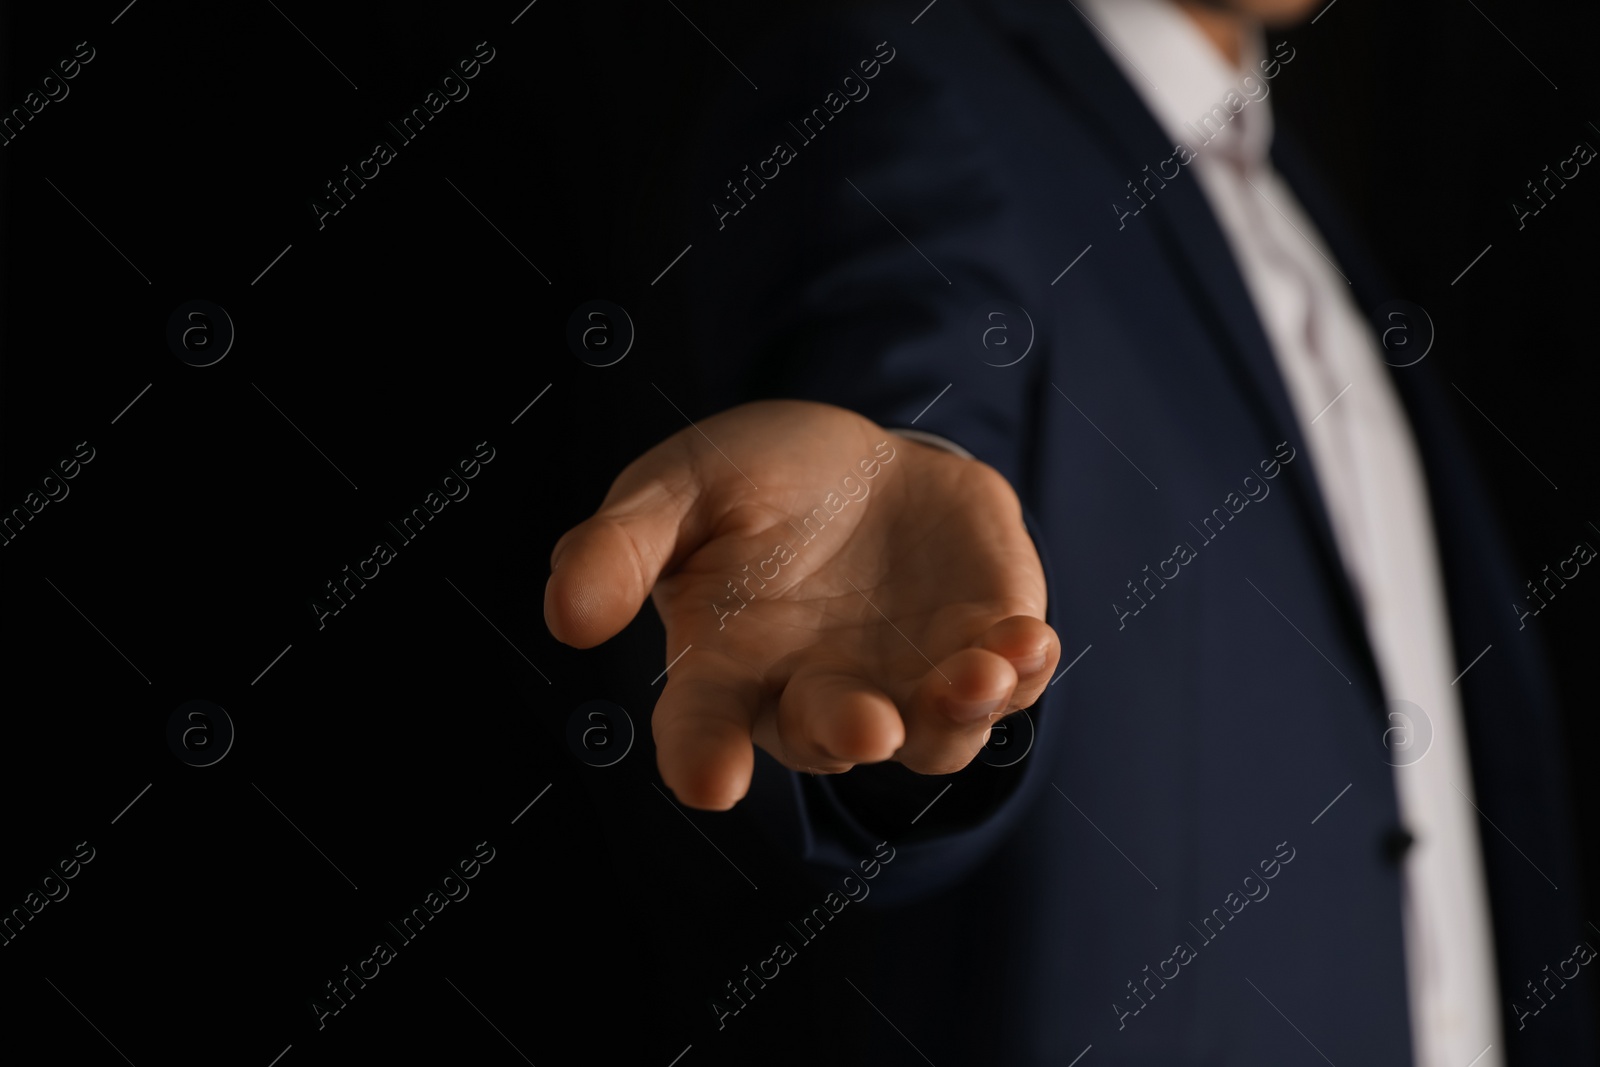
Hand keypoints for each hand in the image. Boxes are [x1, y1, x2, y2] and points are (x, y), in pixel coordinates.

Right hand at [544, 399, 1058, 809]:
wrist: (863, 459)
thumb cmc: (752, 479)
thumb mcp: (679, 486)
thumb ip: (621, 544)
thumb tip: (565, 617)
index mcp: (729, 668)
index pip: (702, 728)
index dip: (702, 758)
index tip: (708, 781)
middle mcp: (820, 695)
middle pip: (834, 738)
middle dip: (852, 733)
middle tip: (868, 726)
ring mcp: (907, 681)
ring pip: (937, 734)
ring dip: (957, 715)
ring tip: (978, 675)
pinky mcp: (979, 646)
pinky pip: (1007, 681)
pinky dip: (1022, 669)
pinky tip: (1027, 641)